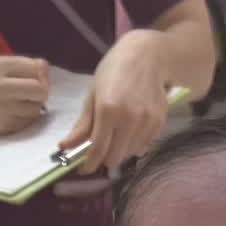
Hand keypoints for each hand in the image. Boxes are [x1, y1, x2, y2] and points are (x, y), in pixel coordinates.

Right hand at [0, 56, 49, 134]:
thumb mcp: (1, 65)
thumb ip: (24, 65)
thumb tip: (45, 74)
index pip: (37, 68)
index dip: (41, 75)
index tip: (36, 79)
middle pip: (40, 90)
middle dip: (42, 92)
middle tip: (33, 94)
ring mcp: (1, 109)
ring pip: (36, 108)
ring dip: (34, 106)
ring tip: (19, 104)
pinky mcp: (4, 127)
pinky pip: (28, 122)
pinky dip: (26, 118)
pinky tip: (14, 113)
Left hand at [60, 29, 168, 173]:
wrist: (148, 55)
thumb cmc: (115, 71)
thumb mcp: (93, 94)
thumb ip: (82, 124)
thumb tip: (65, 147)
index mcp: (108, 110)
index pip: (97, 150)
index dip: (89, 164)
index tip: (83, 169)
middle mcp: (129, 119)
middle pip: (114, 158)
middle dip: (104, 158)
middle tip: (100, 148)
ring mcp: (147, 121)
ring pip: (130, 154)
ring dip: (120, 151)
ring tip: (117, 134)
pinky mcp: (160, 122)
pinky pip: (144, 146)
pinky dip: (135, 144)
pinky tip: (131, 128)